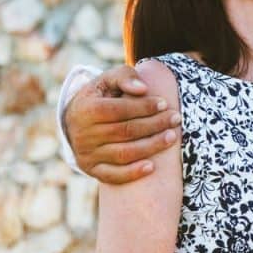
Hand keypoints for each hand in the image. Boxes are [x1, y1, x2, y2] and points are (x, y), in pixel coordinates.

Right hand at [65, 65, 180, 183]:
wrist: (77, 120)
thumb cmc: (101, 96)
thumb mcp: (109, 80)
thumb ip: (125, 77)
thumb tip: (143, 89)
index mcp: (86, 110)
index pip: (119, 110)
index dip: (144, 107)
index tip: (164, 103)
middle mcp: (83, 134)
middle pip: (125, 132)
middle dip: (155, 125)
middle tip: (175, 118)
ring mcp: (86, 154)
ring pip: (123, 154)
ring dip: (151, 146)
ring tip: (172, 136)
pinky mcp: (90, 169)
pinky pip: (112, 175)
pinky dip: (132, 173)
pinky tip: (152, 167)